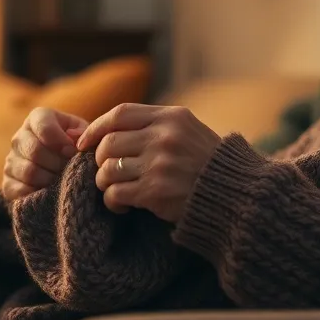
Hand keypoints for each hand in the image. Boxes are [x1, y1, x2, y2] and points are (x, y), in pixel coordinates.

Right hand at [1, 107, 87, 201]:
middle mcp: (20, 137)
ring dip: (51, 180)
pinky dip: (38, 193)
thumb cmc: (75, 146)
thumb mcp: (83, 134)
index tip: (73, 153)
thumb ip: (84, 133)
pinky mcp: (8, 182)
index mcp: (37, 118)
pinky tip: (51, 192)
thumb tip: (74, 139)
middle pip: (35, 151)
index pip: (44, 126)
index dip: (61, 142)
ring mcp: (11, 161)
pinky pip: (20, 190)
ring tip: (64, 182)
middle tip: (71, 171)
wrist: (61, 167)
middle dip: (58, 164)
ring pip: (29, 172)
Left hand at [76, 103, 220, 222]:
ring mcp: (160, 164)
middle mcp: (164, 137)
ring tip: (114, 189)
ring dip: (104, 182)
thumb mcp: (187, 131)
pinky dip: (112, 201)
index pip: (120, 114)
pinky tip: (122, 205)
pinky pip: (115, 193)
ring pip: (107, 169)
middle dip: (100, 159)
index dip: (96, 128)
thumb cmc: (206, 164)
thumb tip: (103, 131)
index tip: (84, 142)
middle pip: (109, 143)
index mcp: (172, 117)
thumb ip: (153, 126)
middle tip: (107, 171)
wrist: (235, 195)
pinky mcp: (155, 192)